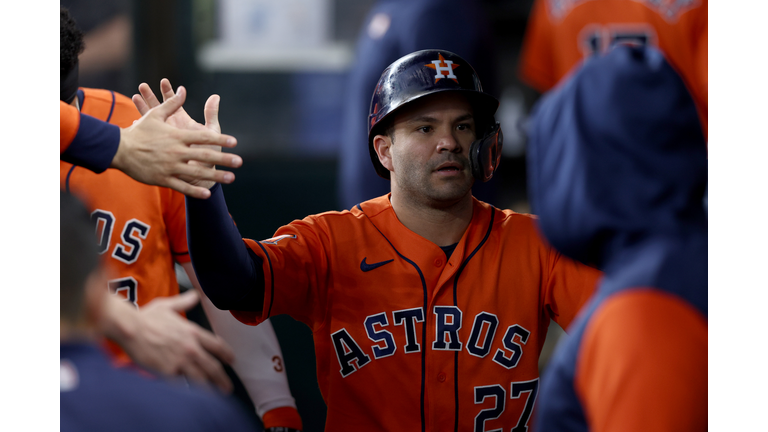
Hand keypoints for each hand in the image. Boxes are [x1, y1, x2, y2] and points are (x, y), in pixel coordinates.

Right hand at [102, 291, 234, 392]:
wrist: (130, 329)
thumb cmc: (146, 317)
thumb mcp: (168, 306)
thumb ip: (184, 302)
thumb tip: (195, 295)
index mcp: (193, 332)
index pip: (217, 345)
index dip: (227, 354)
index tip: (231, 360)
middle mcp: (191, 347)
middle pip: (213, 366)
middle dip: (222, 378)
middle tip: (227, 387)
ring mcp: (181, 361)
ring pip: (201, 378)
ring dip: (211, 387)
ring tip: (216, 395)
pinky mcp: (168, 372)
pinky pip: (182, 384)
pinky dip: (189, 391)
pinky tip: (193, 397)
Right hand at [113, 85, 241, 198]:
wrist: (119, 150)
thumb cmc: (139, 132)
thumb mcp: (155, 115)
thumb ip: (172, 104)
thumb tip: (183, 90)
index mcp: (177, 136)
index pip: (203, 137)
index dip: (220, 139)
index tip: (234, 142)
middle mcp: (175, 151)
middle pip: (205, 155)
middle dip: (224, 159)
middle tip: (240, 162)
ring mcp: (169, 166)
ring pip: (197, 172)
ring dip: (215, 176)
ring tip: (231, 178)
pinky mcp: (162, 178)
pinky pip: (181, 186)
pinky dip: (194, 191)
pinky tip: (207, 193)